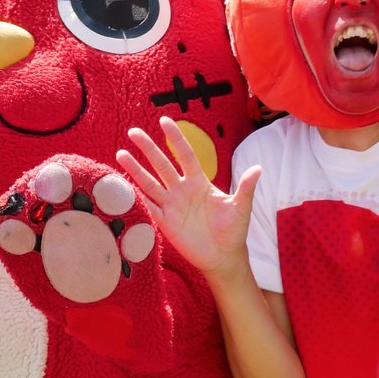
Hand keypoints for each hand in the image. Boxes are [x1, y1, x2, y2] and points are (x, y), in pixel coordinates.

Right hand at [117, 117, 260, 279]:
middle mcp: (182, 190)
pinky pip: (149, 208)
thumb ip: (245, 188)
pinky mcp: (165, 223)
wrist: (224, 256)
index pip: (184, 154)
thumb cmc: (234, 230)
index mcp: (199, 182)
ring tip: (120, 154)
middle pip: (161, 164)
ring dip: (135, 170)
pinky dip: (137, 198)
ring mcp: (171, 206)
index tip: (164, 121)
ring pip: (150, 183)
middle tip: (133, 132)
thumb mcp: (240, 207)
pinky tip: (123, 187)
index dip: (175, 138)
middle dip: (148, 148)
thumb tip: (258, 168)